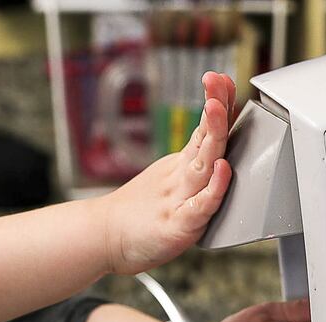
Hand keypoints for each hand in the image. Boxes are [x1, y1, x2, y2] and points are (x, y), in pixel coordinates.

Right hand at [99, 72, 235, 273]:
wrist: (103, 238)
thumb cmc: (141, 214)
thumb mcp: (170, 178)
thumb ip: (195, 159)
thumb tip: (215, 136)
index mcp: (183, 166)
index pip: (204, 130)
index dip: (216, 105)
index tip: (222, 78)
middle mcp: (182, 177)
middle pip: (204, 140)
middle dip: (215, 109)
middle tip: (218, 82)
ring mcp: (179, 199)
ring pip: (202, 164)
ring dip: (213, 135)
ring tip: (217, 108)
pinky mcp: (178, 226)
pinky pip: (200, 206)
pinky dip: (214, 188)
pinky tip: (221, 170)